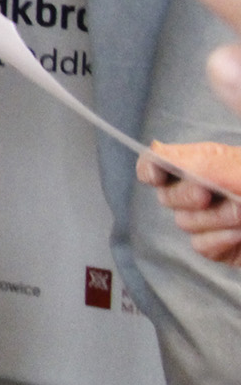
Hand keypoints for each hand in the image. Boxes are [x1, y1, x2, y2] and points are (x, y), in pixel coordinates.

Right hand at [137, 144, 240, 265]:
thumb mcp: (239, 170)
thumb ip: (205, 160)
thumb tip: (169, 138)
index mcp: (206, 163)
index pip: (161, 163)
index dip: (151, 168)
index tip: (157, 175)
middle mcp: (205, 191)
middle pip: (167, 196)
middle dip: (186, 196)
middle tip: (208, 193)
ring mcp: (212, 221)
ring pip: (184, 223)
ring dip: (215, 219)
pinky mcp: (221, 247)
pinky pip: (201, 246)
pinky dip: (221, 239)